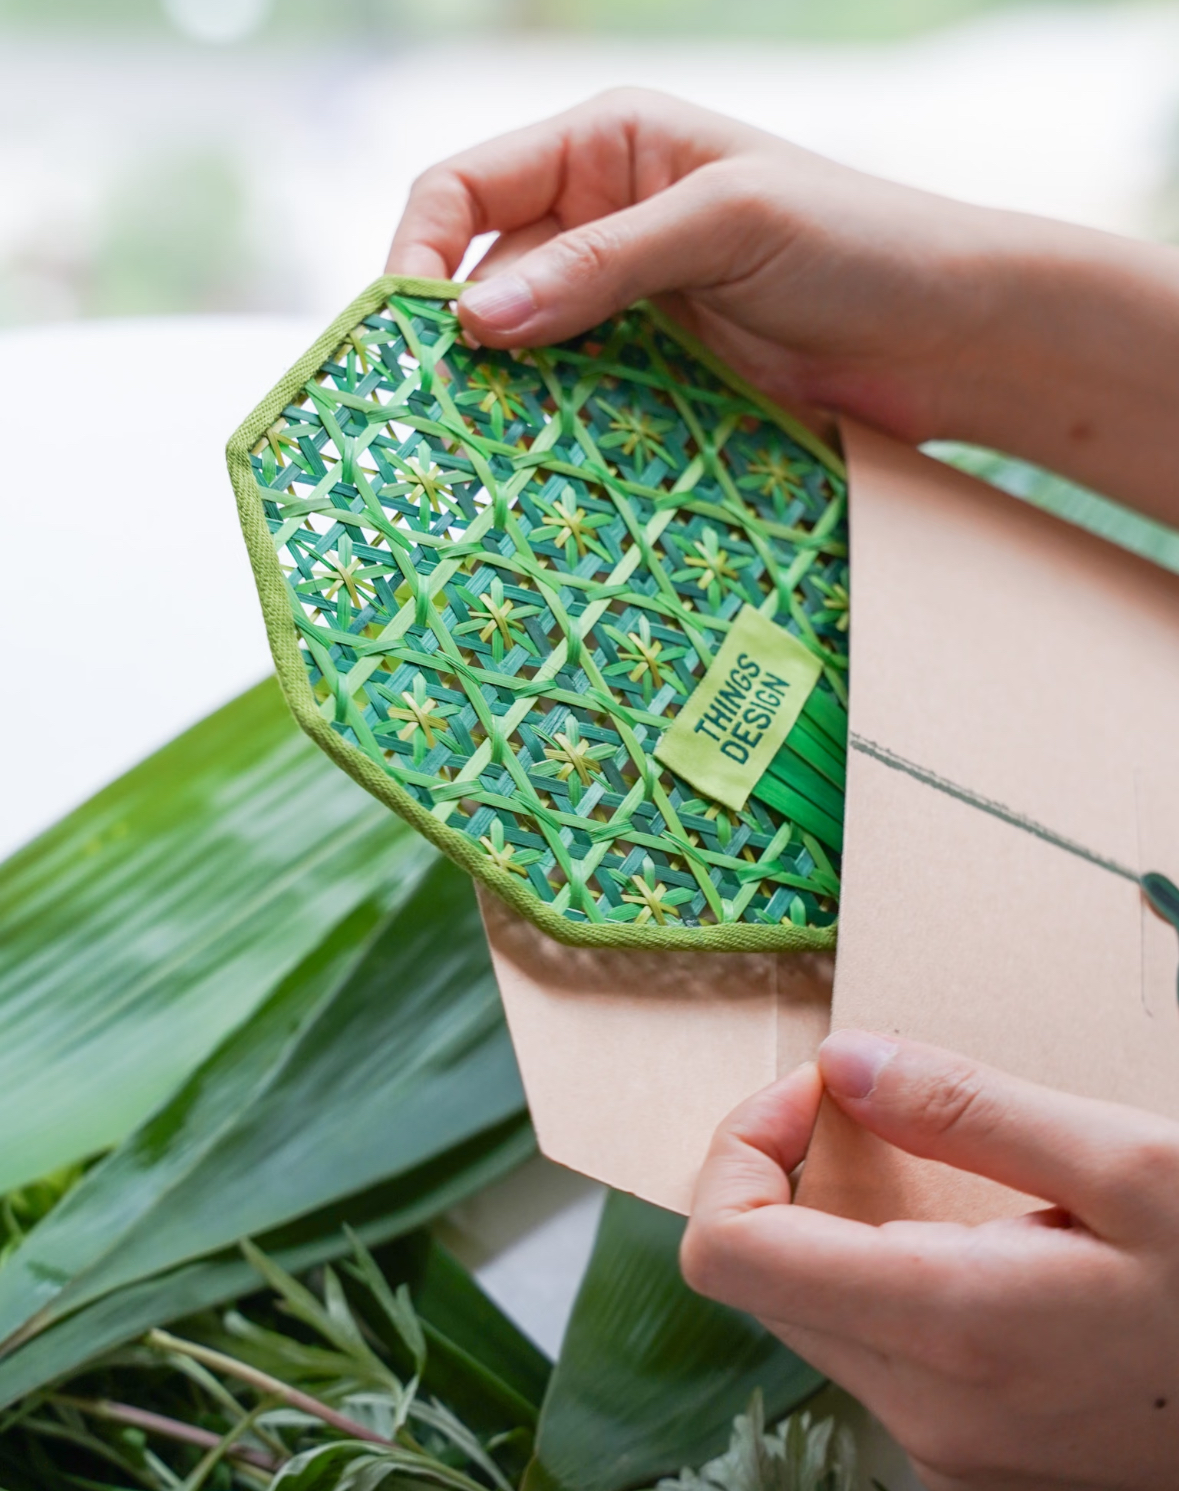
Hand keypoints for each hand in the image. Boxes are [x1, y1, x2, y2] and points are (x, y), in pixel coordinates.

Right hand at [388, 87, 992, 444]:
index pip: (466, 189)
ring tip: (467, 460)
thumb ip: (599, 264)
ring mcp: (625, 310)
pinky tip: (534, 473)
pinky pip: (575, 406)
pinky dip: (549, 436)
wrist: (948, 337)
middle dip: (446, 343)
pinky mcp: (653, 381)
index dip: (417, 253)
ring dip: (495, 401)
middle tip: (420, 419)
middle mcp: (600, 224)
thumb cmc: (857, 243)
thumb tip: (472, 319)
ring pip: (522, 354)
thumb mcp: (725, 224)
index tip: (402, 336)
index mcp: (607, 148)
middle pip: (480, 279)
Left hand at [681, 1032, 1178, 1489]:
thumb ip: (966, 1108)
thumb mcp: (1128, 1166)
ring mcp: (946, 1451)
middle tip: (873, 1104)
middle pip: (765, 1278)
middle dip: (788, 1173)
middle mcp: (925, 1411)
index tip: (814, 1092)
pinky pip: (877, 1356)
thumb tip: (843, 1060)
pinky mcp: (970, 1464)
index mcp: (949, 1325)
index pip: (729, 1251)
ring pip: (817, 1315)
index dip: (741, 1148)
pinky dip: (887, 1283)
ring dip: (840, 1228)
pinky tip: (980, 1253)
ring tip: (944, 1178)